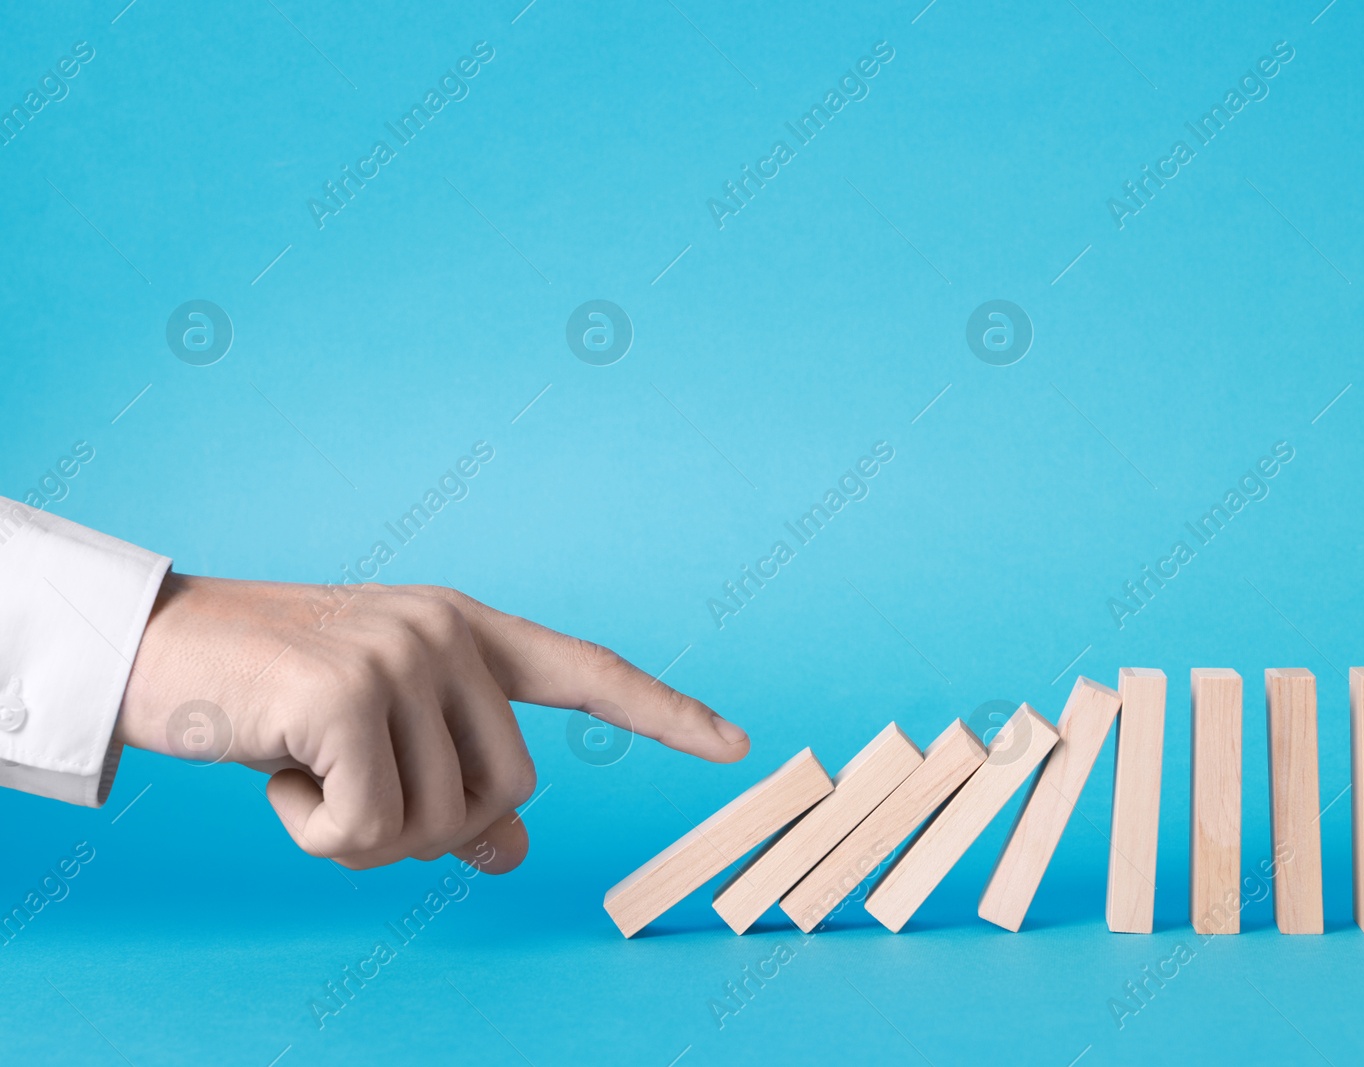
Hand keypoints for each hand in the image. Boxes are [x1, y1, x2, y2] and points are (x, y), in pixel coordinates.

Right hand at [115, 575, 748, 872]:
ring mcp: (401, 653)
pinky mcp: (347, 692)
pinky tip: (275, 776)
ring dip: (366, 835)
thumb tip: (510, 849)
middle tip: (350, 798)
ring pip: (441, 819)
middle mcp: (449, 629)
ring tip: (304, 774)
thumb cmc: (271, 698)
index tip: (737, 747)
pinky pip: (372, 829)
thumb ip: (451, 783)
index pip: (589, 674)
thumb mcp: (376, 738)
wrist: (154, 650)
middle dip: (435, 827)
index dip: (665, 715)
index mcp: (468, 632)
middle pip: (510, 789)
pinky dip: (318, 835)